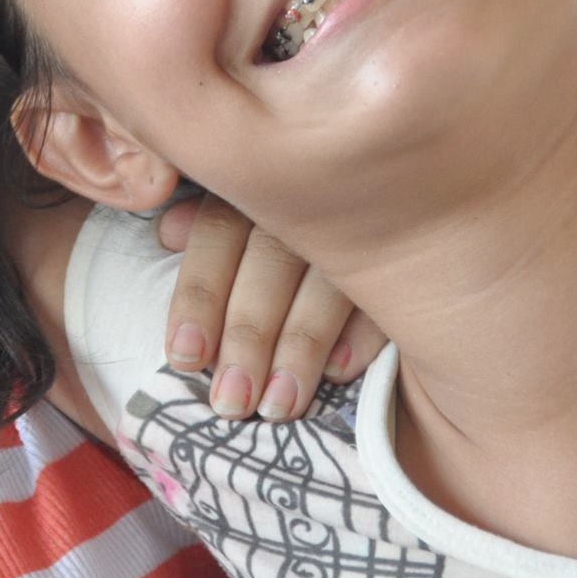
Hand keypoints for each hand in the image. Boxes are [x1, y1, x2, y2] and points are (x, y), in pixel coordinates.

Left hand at [156, 192, 386, 421]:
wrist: (405, 171)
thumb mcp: (245, 199)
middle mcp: (306, 196)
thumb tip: (168, 233)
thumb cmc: (291, 208)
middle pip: (271, 262)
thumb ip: (207, 218)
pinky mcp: (408, 251)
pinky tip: (340, 373)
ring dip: (300, 347)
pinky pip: (388, 291)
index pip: (218, 232)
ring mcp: (363, 220)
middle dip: (248, 336)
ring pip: (328, 281)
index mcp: (257, 183)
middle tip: (230, 403)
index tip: (184, 356)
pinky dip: (364, 332)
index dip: (198, 295)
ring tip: (276, 406)